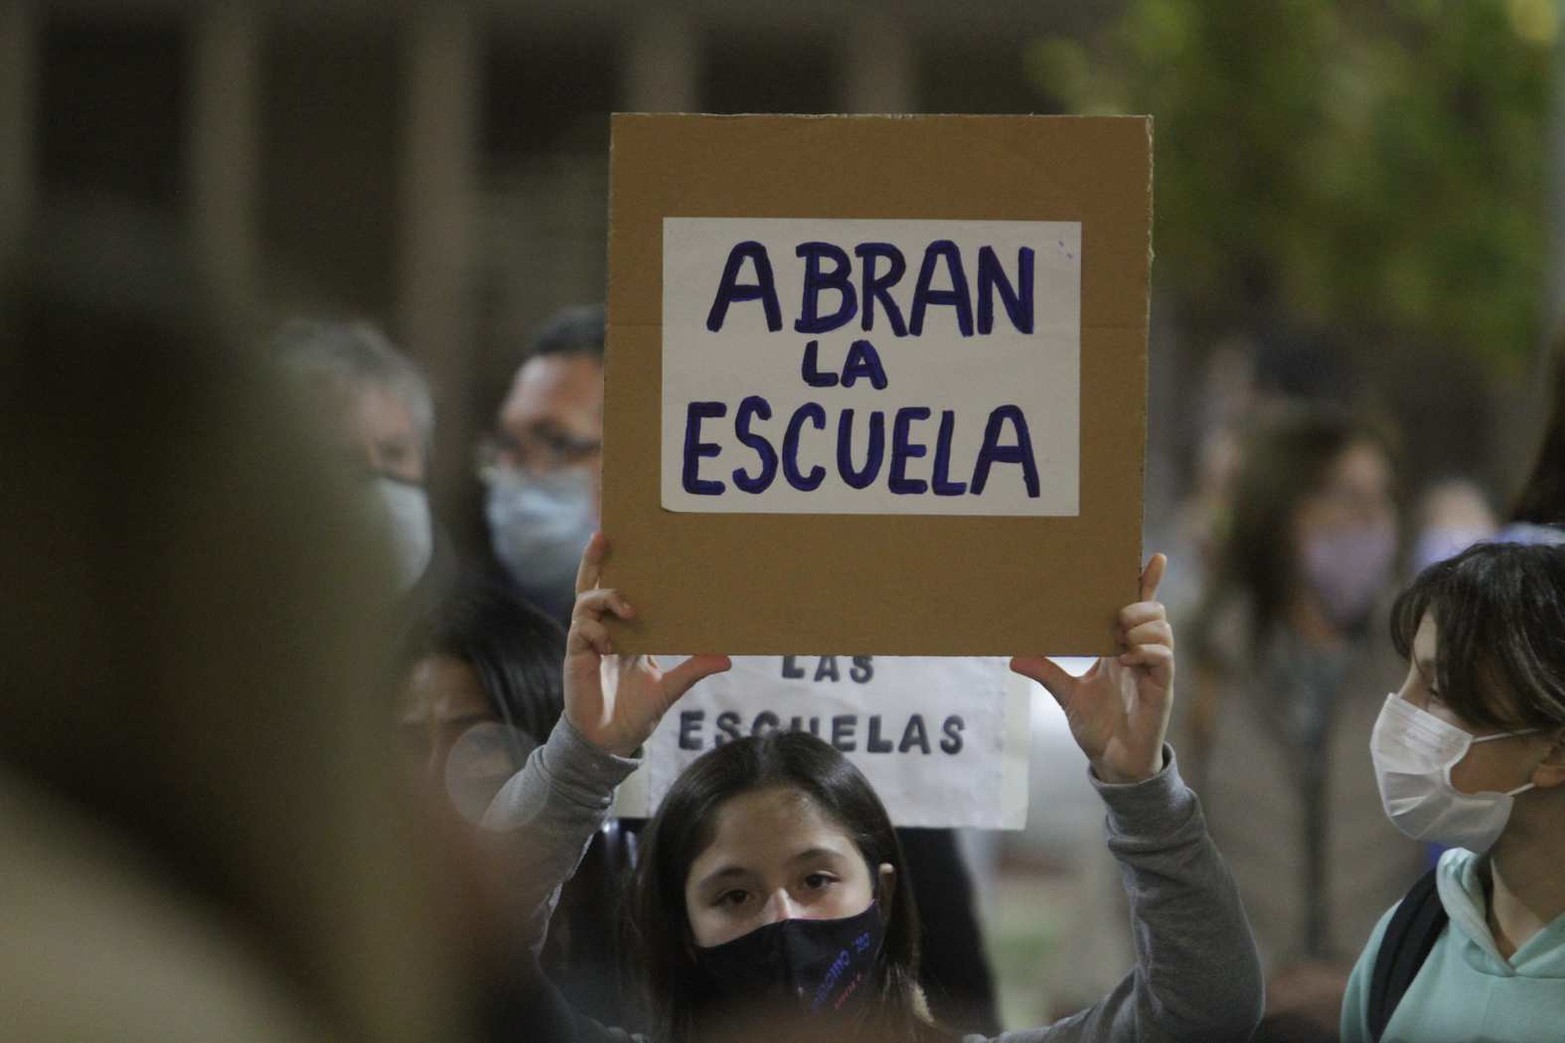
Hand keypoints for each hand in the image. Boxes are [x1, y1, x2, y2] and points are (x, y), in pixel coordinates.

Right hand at [564, 533, 730, 755]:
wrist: (610, 742)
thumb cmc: (637, 713)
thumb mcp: (670, 689)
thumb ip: (693, 671)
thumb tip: (727, 658)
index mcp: (626, 630)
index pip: (621, 589)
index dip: (621, 565)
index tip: (633, 539)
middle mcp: (605, 629)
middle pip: (593, 584)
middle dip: (595, 558)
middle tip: (604, 535)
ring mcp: (588, 640)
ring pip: (585, 601)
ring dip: (606, 598)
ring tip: (628, 607)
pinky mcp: (576, 656)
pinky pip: (580, 630)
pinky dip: (595, 630)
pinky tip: (610, 644)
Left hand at [1011, 554, 1172, 783]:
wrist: (1113, 763)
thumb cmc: (1097, 727)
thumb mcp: (1066, 694)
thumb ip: (1046, 672)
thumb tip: (1013, 658)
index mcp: (1120, 647)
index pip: (1140, 607)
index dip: (1147, 582)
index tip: (1151, 556)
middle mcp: (1141, 653)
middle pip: (1155, 611)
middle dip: (1138, 603)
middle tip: (1115, 614)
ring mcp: (1154, 670)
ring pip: (1162, 629)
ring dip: (1140, 625)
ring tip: (1119, 634)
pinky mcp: (1161, 689)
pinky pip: (1163, 658)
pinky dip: (1147, 650)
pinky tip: (1127, 656)